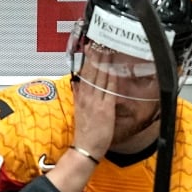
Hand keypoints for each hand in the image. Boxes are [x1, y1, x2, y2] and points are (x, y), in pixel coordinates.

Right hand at [71, 42, 118, 158]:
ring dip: (104, 64)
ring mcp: (96, 102)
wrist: (85, 149)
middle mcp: (87, 97)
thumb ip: (78, 97)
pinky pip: (109, 90)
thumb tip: (77, 85)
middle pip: (91, 72)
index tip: (89, 48)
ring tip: (106, 50)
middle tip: (98, 43)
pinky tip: (114, 69)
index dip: (87, 60)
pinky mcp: (105, 109)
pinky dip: (111, 78)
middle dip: (94, 56)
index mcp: (80, 97)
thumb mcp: (78, 111)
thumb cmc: (84, 133)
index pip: (84, 74)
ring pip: (100, 78)